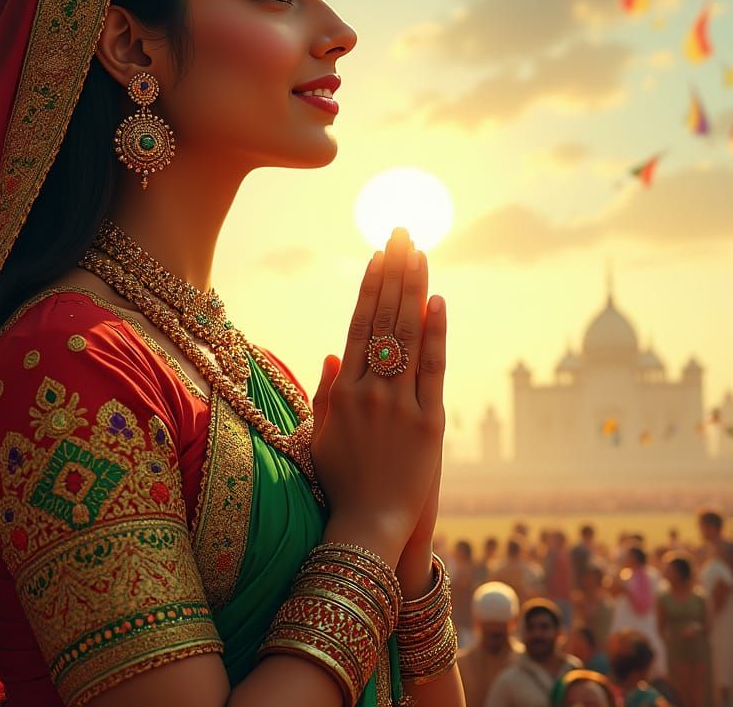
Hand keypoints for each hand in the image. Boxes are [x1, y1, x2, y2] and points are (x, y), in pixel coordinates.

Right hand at [311, 227, 446, 564]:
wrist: (370, 526)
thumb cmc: (343, 482)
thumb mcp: (321, 436)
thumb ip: (324, 393)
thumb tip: (333, 353)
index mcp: (342, 391)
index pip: (358, 325)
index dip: (370, 287)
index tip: (378, 255)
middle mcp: (369, 390)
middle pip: (384, 319)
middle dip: (395, 272)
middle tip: (402, 234)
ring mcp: (399, 404)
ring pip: (407, 334)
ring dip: (413, 288)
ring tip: (419, 252)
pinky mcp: (429, 422)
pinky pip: (433, 369)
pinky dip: (436, 333)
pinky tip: (438, 300)